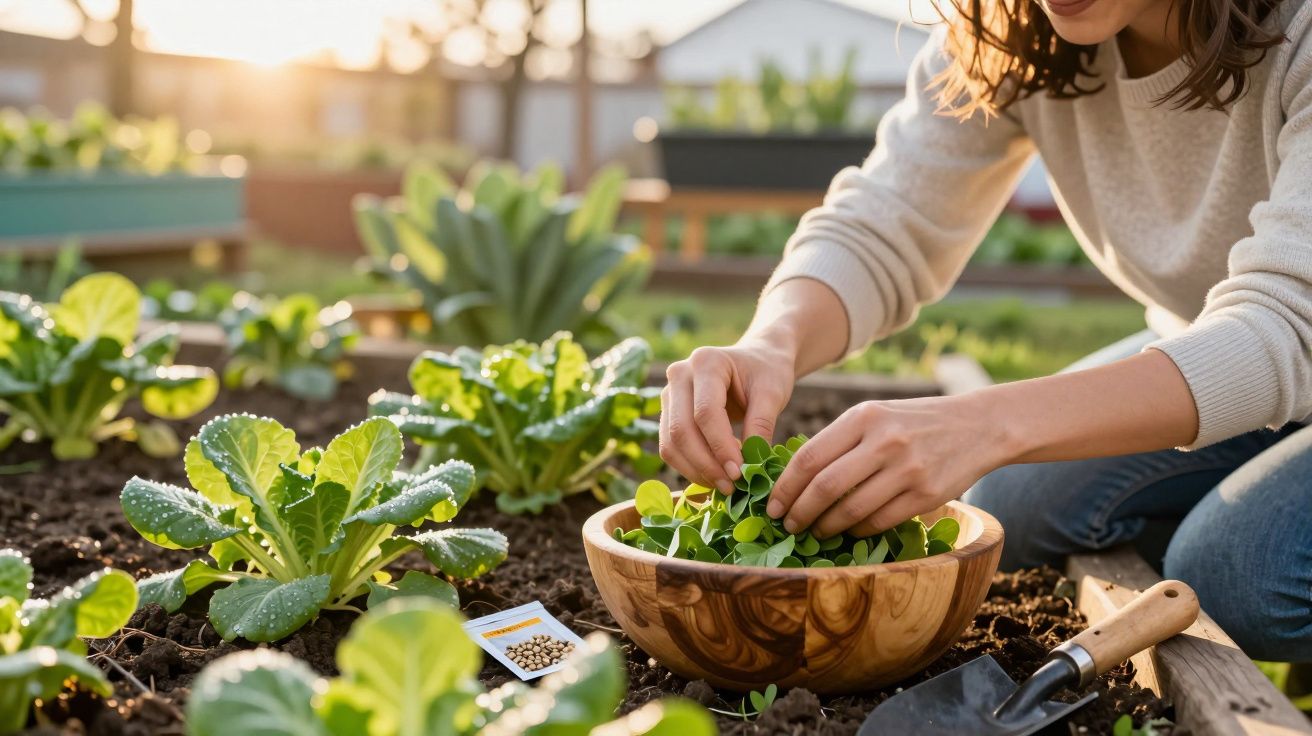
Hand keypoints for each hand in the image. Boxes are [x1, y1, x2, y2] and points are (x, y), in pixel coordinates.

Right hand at [659, 340, 796, 492]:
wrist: (756, 360)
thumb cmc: (766, 373)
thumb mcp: (772, 393)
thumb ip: (761, 425)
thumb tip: (749, 466)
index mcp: (706, 362)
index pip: (706, 412)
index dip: (720, 447)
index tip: (740, 473)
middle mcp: (679, 374)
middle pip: (681, 430)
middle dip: (705, 464)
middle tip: (731, 487)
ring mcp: (668, 394)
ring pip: (670, 443)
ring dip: (695, 470)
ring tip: (725, 485)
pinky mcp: (668, 413)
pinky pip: (670, 447)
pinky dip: (690, 467)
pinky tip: (716, 474)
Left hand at [766, 395, 1010, 537]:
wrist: (978, 426)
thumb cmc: (914, 422)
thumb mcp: (875, 415)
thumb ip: (839, 440)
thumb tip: (794, 478)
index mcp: (863, 417)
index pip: (809, 457)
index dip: (785, 487)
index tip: (772, 504)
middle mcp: (884, 442)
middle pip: (825, 487)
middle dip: (799, 512)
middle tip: (788, 524)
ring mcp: (907, 470)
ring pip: (850, 511)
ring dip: (825, 527)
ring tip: (814, 531)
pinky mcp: (926, 495)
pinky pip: (878, 522)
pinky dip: (857, 531)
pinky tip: (848, 530)